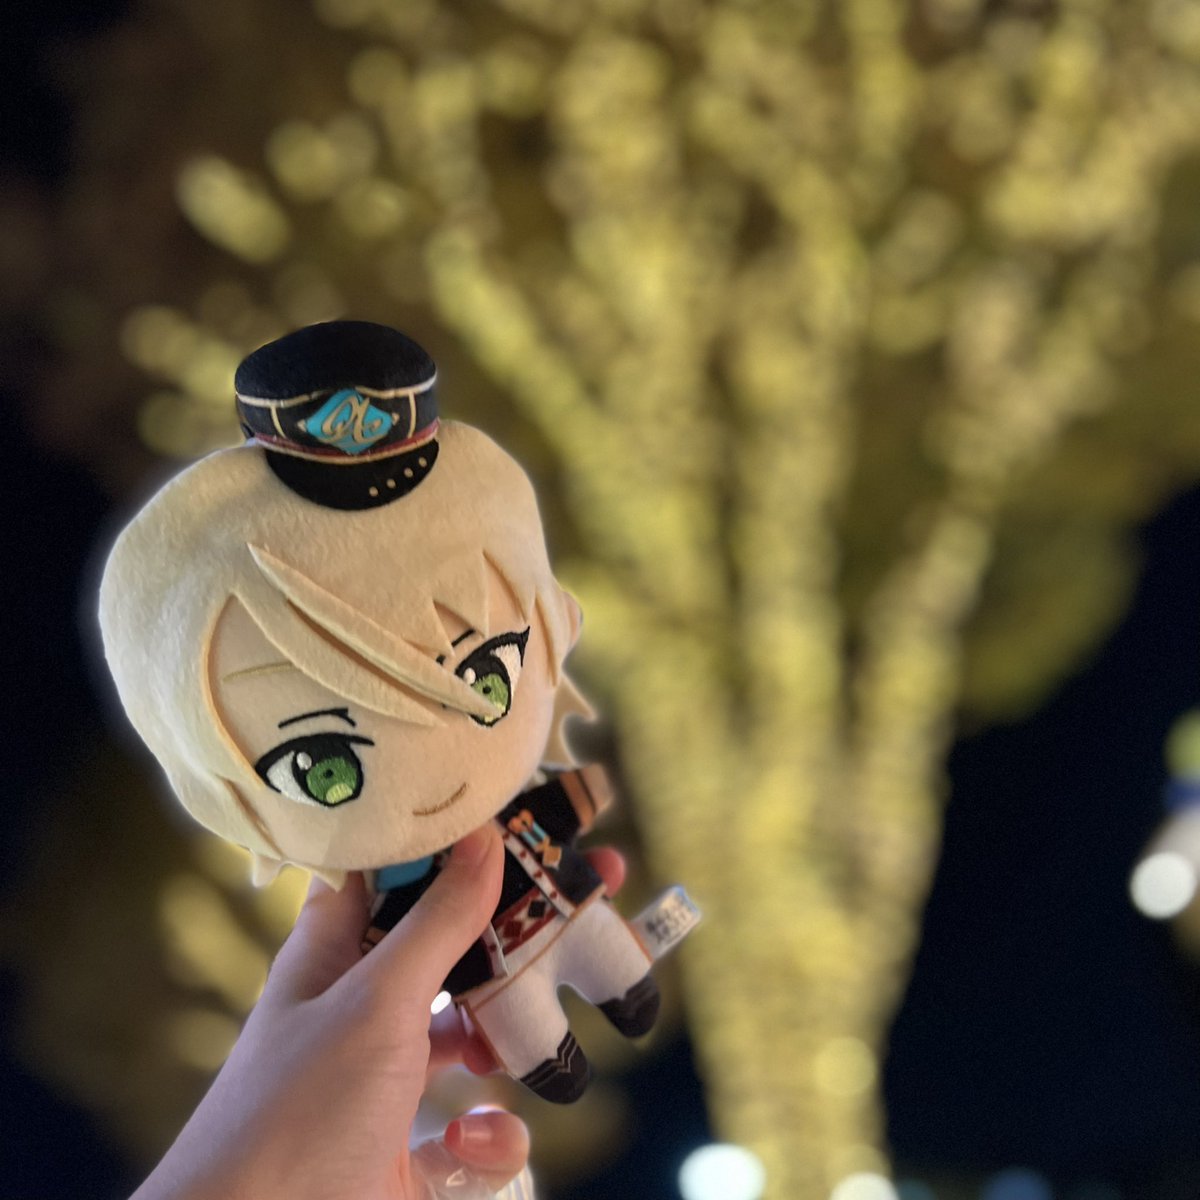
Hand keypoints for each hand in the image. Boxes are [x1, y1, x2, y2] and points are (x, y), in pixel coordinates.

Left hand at [133, 824, 520, 1199]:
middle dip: (509, 939)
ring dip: (508, 1038)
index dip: (447, 843)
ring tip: (531, 1041)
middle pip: (447, 948)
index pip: (391, 872)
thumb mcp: (374, 1002)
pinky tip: (469, 1141)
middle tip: (581, 906)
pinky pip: (474, 1130)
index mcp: (333, 953)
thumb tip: (485, 833)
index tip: (519, 820)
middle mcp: (361, 1007)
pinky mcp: (410, 1153)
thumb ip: (436, 922)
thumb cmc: (300, 1112)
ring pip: (470, 1035)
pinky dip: (487, 1139)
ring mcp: (386, 1083)